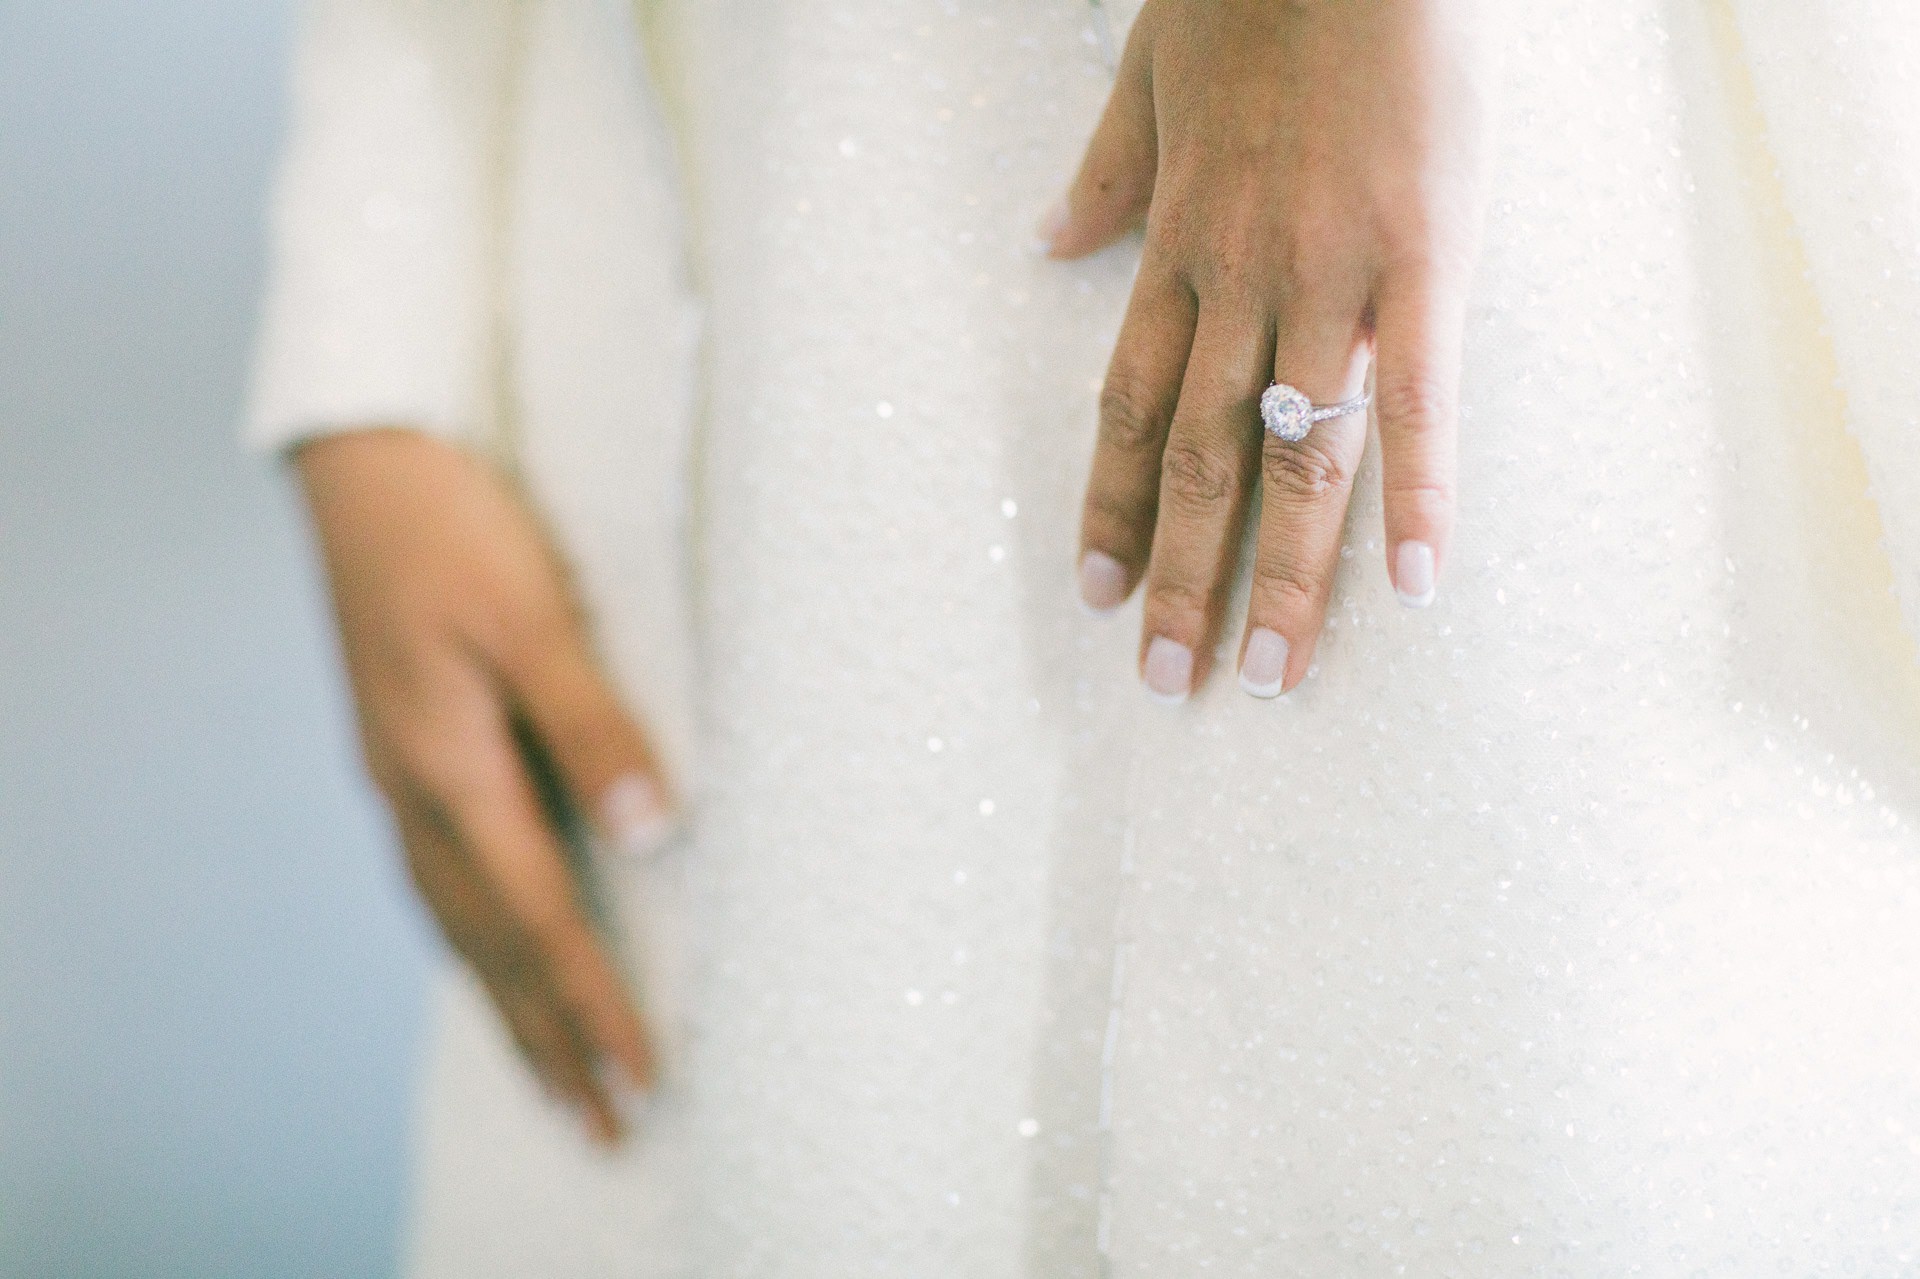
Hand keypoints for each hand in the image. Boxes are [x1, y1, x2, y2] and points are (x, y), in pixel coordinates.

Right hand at [298, 430, 674, 1144]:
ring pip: (456, 923)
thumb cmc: (452, 527)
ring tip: (549, 1072)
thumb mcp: (534, 616)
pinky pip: (437, 878)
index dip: (592, 1005)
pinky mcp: (399, 748)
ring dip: (506, 1004)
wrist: (358, 462)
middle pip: (488, 949)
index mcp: (451, 771)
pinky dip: (472, 939)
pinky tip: (490, 946)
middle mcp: (415, 793)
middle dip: (545, 1042)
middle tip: (598, 1125)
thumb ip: (594, 724)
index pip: (539, 920)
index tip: (641, 1078)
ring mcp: (397, 775)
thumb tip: (658, 832)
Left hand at [1045, 0, 1496, 698]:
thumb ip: (1104, 175)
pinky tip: (1417, 580)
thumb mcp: (1146, 78)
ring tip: (1267, 673)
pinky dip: (1418, 492)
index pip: (1131, 411)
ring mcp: (1330, 280)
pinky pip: (1416, 397)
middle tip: (1168, 681)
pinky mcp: (1423, 260)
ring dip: (1278, 575)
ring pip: (1293, 455)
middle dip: (1180, 579)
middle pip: (1200, 460)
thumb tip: (1049, 241)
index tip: (1099, 591)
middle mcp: (1239, 286)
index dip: (1114, 508)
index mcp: (1179, 250)